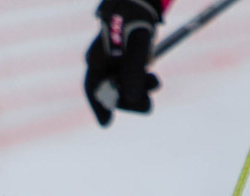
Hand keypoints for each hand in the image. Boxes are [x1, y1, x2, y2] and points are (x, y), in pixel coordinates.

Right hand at [84, 0, 162, 124]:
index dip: (99, 108)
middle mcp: (100, 60)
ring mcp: (110, 59)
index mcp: (97, 57)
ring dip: (138, 89)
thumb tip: (130, 98)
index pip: (93, 88)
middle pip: (110, 90)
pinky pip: (127, 76)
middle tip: (148, 106)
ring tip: (156, 83)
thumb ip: (134, 71)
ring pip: (121, 84)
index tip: (106, 124)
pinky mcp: (121, 57)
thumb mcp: (138, 45)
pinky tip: (152, 78)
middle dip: (130, 99)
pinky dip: (139, 80)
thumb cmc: (138, 18)